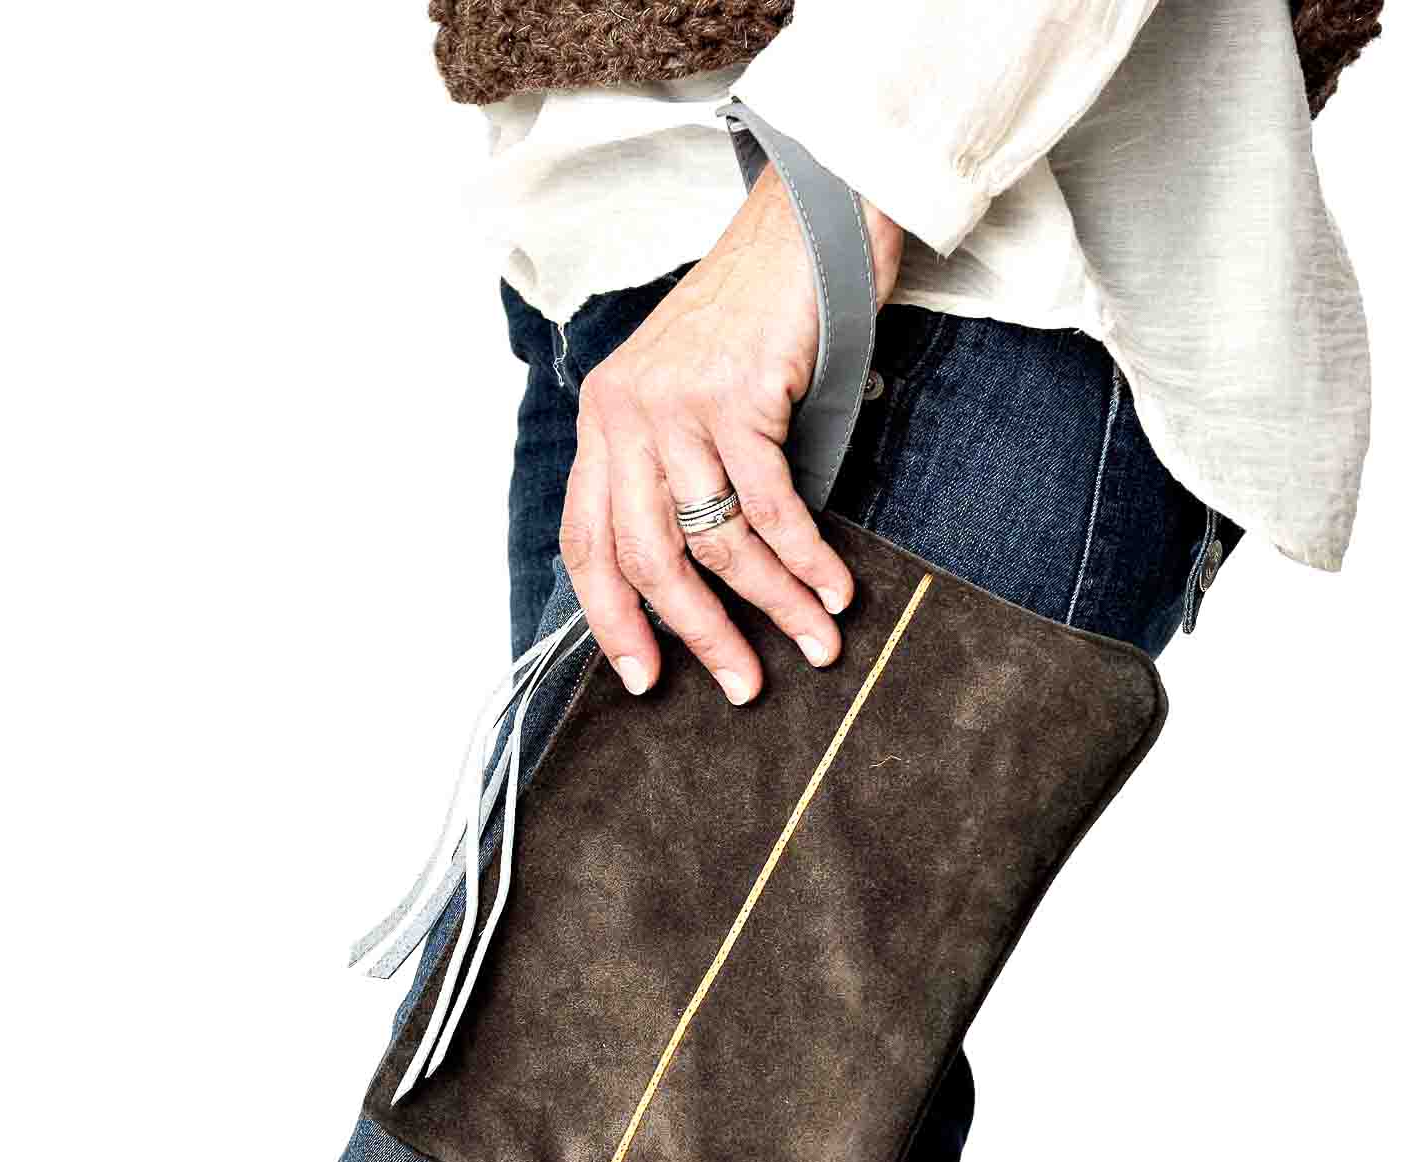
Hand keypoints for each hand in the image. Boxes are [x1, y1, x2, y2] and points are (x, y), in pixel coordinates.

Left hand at [559, 168, 903, 703]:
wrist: (809, 217)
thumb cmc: (759, 311)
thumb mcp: (692, 389)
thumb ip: (682, 468)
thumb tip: (710, 578)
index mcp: (605, 418)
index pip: (587, 540)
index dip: (611, 618)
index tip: (642, 677)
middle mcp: (626, 412)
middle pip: (646, 557)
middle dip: (698, 634)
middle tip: (742, 685)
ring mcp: (678, 402)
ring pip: (715, 539)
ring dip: (772, 604)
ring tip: (816, 642)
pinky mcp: (737, 394)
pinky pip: (770, 505)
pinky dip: (806, 559)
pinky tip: (833, 590)